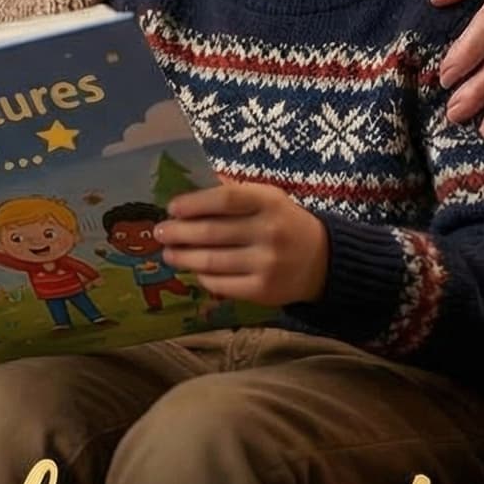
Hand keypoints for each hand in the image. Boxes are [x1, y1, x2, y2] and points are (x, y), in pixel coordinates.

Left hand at [153, 181, 328, 307]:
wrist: (323, 261)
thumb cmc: (285, 223)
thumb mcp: (268, 199)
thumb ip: (235, 195)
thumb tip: (189, 193)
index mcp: (270, 202)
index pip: (226, 199)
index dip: (195, 203)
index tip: (172, 208)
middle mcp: (270, 232)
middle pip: (212, 232)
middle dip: (179, 233)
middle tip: (160, 232)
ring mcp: (267, 264)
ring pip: (212, 261)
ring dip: (184, 257)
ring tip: (168, 253)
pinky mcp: (263, 291)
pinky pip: (222, 284)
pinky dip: (203, 276)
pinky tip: (194, 270)